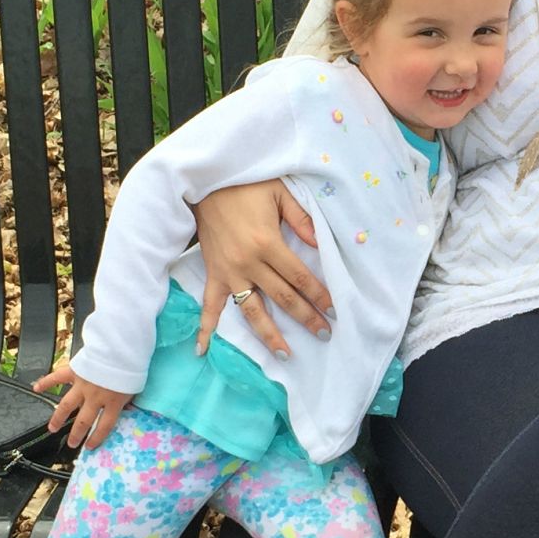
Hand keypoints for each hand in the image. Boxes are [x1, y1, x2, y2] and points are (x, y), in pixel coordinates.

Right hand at [38, 359, 131, 450]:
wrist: (121, 349)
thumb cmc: (131, 367)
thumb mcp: (135, 389)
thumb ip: (127, 401)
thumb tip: (126, 410)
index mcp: (113, 402)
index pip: (104, 426)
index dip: (96, 438)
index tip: (89, 446)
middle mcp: (95, 397)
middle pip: (84, 420)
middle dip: (76, 434)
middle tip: (71, 443)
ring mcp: (82, 386)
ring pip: (67, 406)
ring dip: (58, 418)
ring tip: (52, 428)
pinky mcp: (74, 372)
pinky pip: (57, 378)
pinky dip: (46, 382)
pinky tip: (36, 388)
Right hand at [190, 180, 331, 358]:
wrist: (204, 182)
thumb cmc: (245, 185)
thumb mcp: (279, 192)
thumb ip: (301, 219)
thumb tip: (320, 244)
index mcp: (267, 244)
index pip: (300, 277)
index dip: (319, 295)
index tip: (335, 310)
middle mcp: (248, 264)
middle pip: (283, 298)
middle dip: (305, 317)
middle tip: (324, 334)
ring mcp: (229, 273)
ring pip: (252, 311)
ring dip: (269, 335)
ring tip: (285, 355)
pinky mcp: (213, 273)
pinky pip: (209, 306)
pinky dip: (205, 328)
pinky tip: (204, 350)